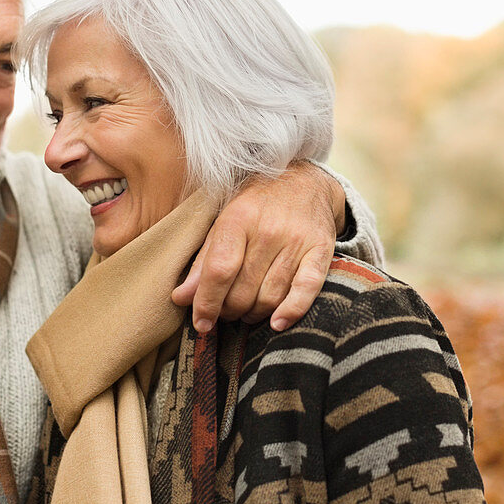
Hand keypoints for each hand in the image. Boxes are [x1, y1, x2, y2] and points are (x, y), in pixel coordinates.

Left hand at [171, 160, 345, 332]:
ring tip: (246, 310)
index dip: (207, 302)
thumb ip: (203, 261)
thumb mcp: (224, 220)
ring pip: (270, 297)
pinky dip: (291, 312)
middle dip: (229, 310)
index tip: (201, 322)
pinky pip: (306, 289)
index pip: (219, 270)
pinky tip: (276, 323)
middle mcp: (269, 230)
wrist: (305, 180)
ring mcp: (297, 241)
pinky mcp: (321, 250)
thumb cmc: (257, 203)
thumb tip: (181, 298)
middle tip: (226, 310)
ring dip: (253, 313)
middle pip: (243, 290)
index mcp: (239, 218)